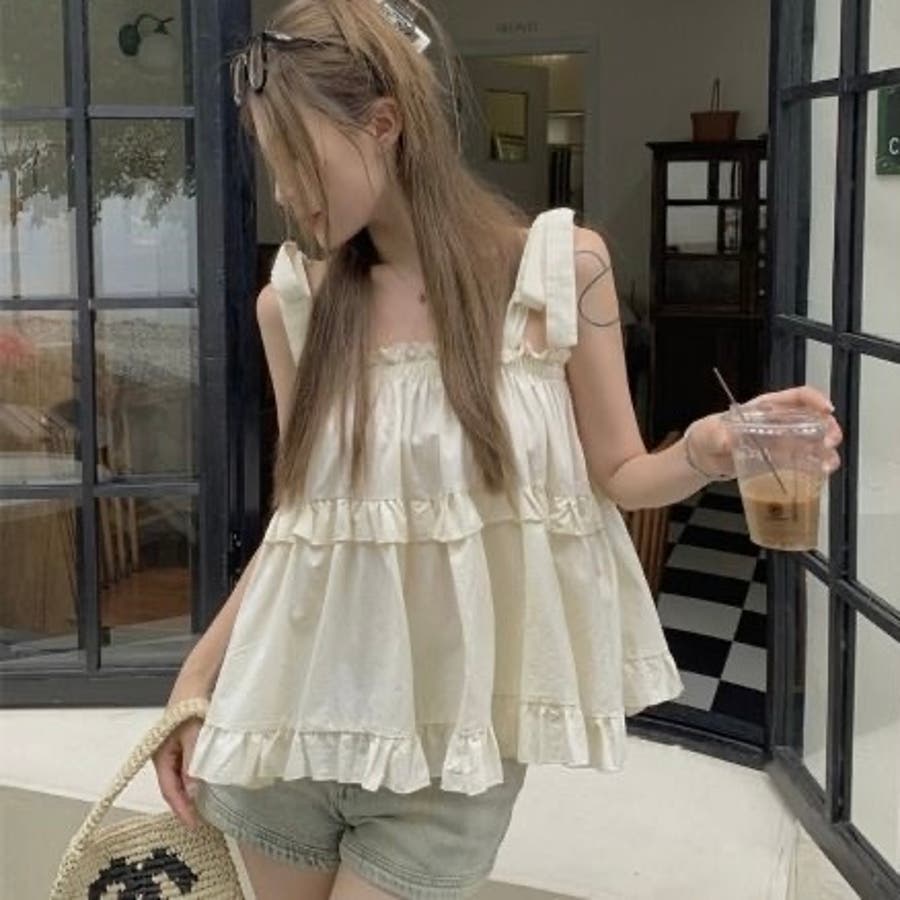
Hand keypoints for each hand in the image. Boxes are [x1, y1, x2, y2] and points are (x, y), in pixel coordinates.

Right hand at [152, 717, 202, 828]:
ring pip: (182, 778)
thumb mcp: (193, 736)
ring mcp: (174, 750)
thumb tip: (193, 793)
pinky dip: (196, 779)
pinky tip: (207, 785)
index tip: (194, 824)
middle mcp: (164, 756)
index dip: (181, 809)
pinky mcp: (186, 744)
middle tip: (202, 821)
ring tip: (205, 808)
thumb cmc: (190, 706)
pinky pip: (189, 767)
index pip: (169, 790)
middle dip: (186, 805)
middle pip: (174, 787)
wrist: (195, 681)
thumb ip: (193, 764)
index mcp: (160, 757)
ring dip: (192, 793)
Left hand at [690, 385, 843, 478]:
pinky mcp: (781, 461)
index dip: (815, 399)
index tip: (826, 409)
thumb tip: (727, 440)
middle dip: (828, 428)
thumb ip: (718, 436)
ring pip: (814, 441)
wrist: (703, 459)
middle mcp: (779, 423)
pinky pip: (804, 462)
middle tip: (829, 441)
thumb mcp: (709, 433)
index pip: (797, 397)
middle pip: (814, 419)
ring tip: (826, 464)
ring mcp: (782, 442)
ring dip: (825, 451)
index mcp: (766, 408)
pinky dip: (815, 467)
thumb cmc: (707, 436)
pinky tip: (819, 474)